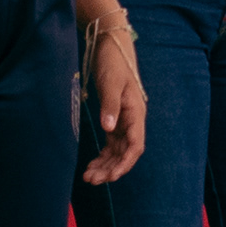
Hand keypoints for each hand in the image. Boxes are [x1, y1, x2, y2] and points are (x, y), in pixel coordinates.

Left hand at [80, 25, 146, 185]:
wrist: (111, 47)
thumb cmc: (113, 63)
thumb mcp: (110, 83)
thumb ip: (110, 106)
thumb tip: (109, 129)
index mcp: (136, 113)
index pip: (135, 145)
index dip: (125, 163)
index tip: (111, 176)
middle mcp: (132, 120)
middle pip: (125, 153)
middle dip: (111, 168)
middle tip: (92, 180)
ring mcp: (124, 120)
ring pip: (117, 151)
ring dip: (105, 165)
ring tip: (89, 177)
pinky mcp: (114, 118)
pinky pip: (111, 144)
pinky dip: (102, 156)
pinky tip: (92, 165)